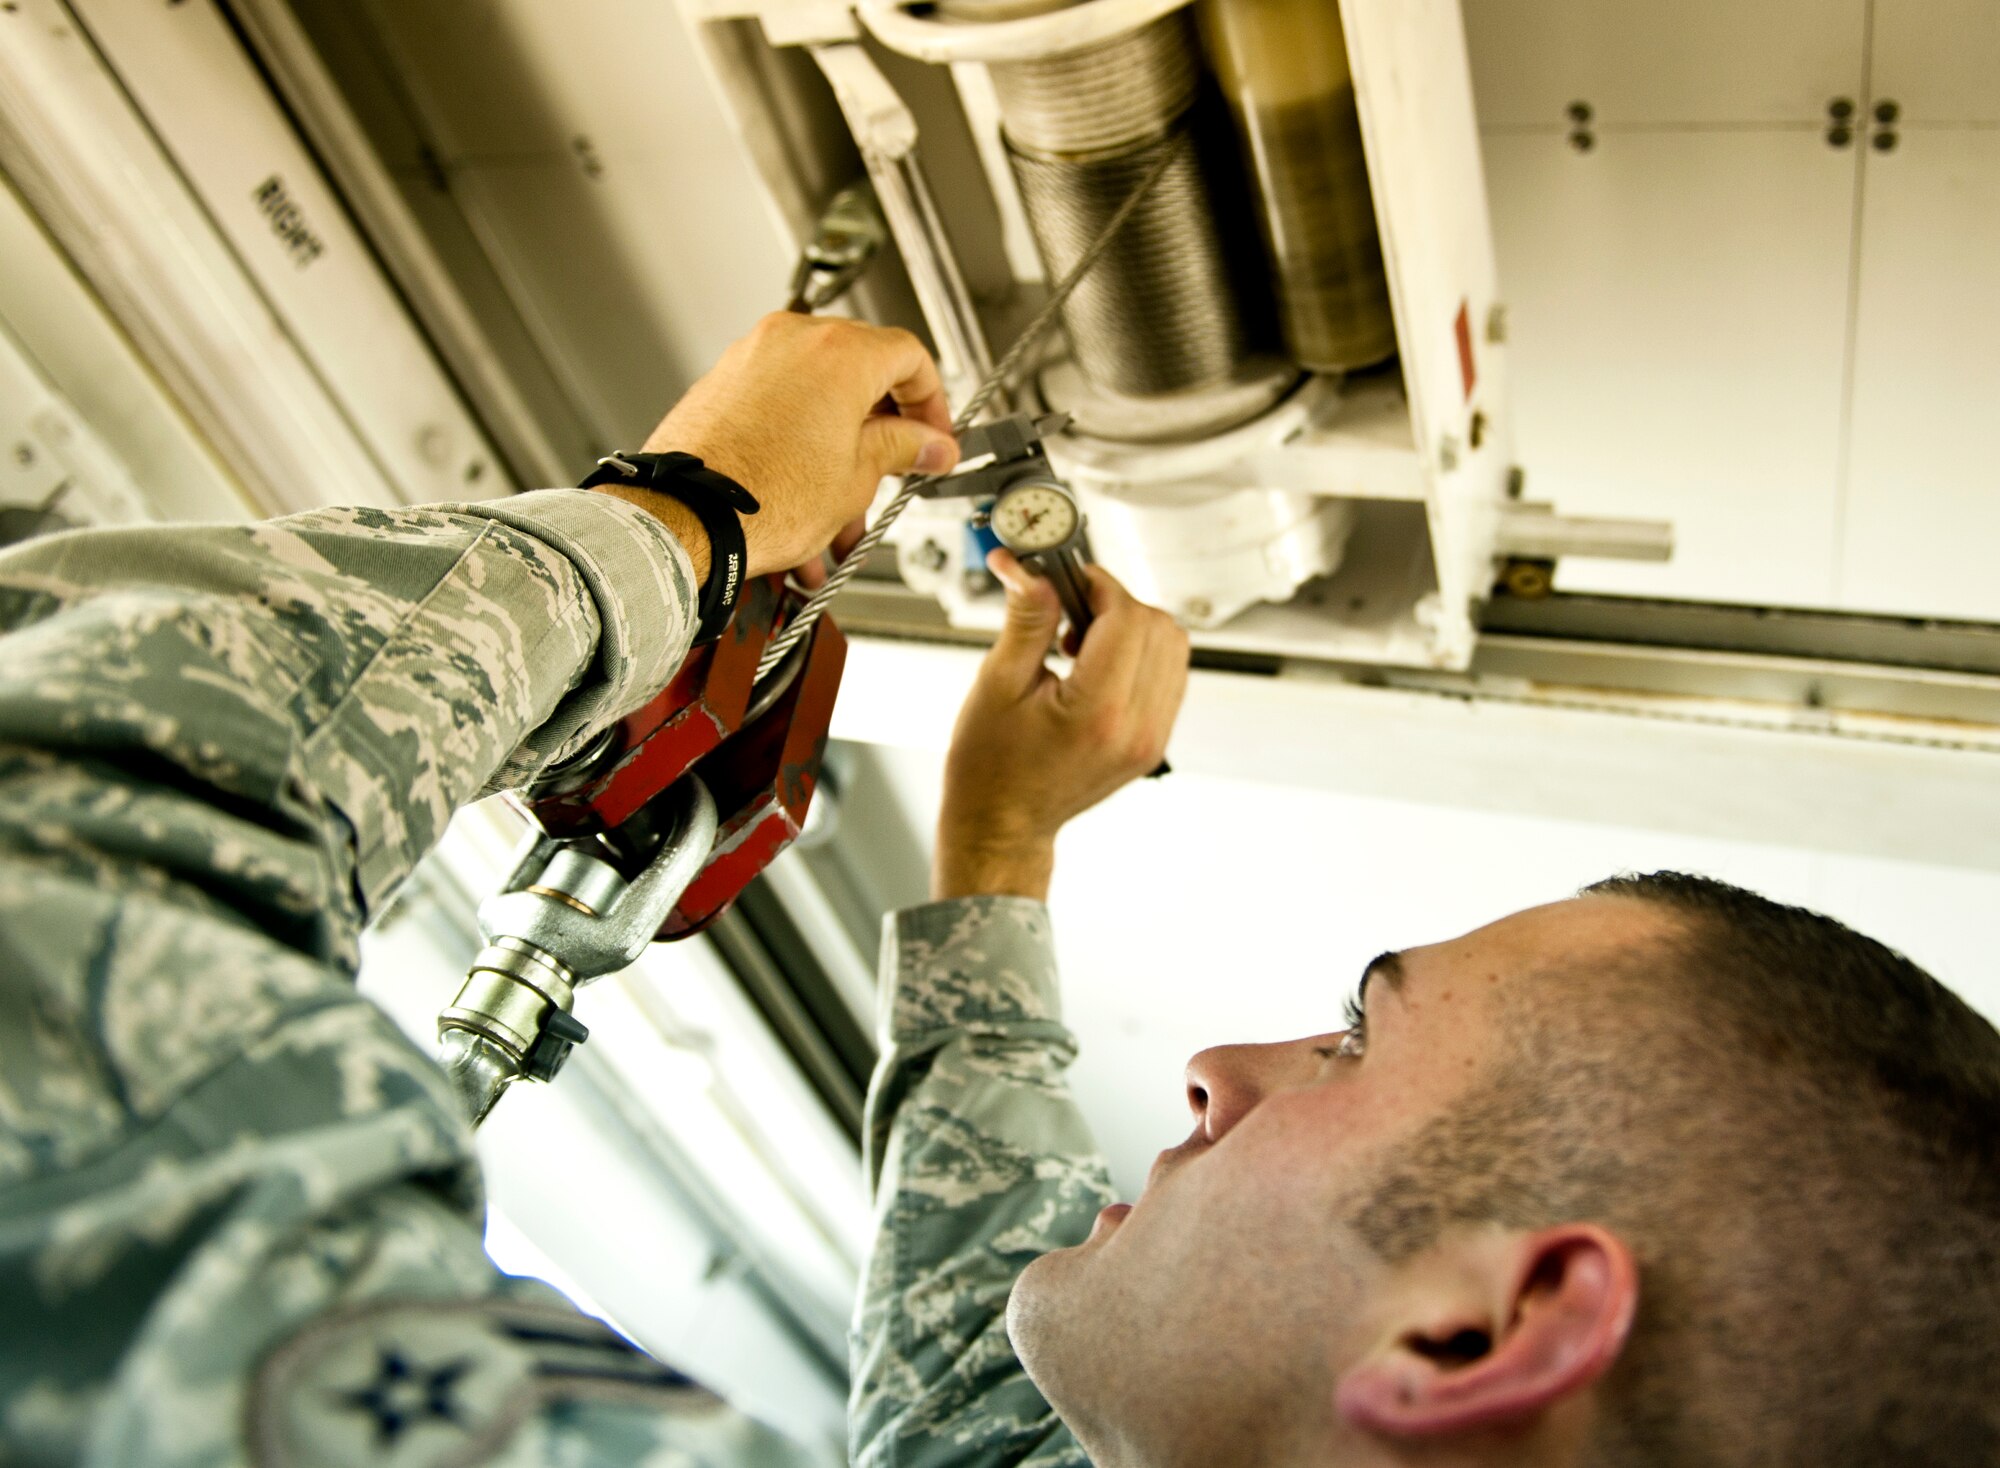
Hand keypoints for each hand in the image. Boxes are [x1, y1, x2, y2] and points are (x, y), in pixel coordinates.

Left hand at [612, 313, 958, 580]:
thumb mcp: (857, 477)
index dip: (932, 402)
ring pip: (817, 402)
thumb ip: (902, 449)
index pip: (910, 357)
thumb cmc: (761, 497)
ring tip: (842, 516)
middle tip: (895, 472)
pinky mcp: (723, 385)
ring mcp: (753, 358)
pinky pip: (779, 411)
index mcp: (839, 353)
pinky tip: (804, 503)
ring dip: (838, 457)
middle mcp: (794, 341)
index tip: (933, 436)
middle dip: (883, 435)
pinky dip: (799, 451)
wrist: (687, 517)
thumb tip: (929, 444)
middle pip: (862, 375)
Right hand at [934, 551, 1189, 902]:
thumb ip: (1026, 618)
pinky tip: (1095, 666)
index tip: (1068, 581)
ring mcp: (1151, 738)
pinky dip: (1139, 655)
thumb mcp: (997, 683)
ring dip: (1131, 628)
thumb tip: (1030, 568)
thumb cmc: (990, 767)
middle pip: (1160, 627)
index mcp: (1098, 713)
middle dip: (1116, 604)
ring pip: (1172, 647)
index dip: (1099, 585)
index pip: (1129, 618)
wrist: (1002, 822)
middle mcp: (1136, 727)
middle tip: (1070, 612)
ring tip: (1080, 643)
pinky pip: (1168, 674)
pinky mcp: (1153, 741)